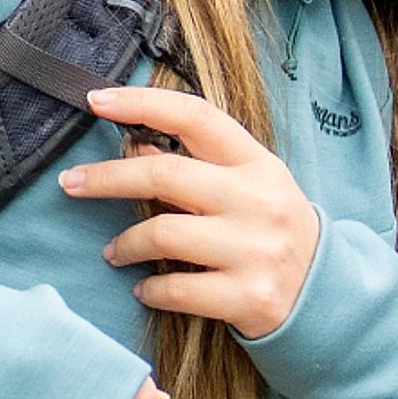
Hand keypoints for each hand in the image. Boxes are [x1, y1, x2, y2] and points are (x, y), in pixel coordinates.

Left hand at [62, 81, 321, 340]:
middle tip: (71, 184)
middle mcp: (258, 201)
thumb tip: (131, 145)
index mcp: (257, 163)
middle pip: (165, 174)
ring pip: (163, 234)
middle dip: (106, 178)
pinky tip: (144, 289)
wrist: (326, 295)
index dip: (142, 103)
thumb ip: (197, 166)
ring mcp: (255, 250)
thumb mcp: (248, 187)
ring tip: (114, 252)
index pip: (195, 117)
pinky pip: (176, 290)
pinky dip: (149, 289)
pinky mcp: (249, 297)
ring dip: (125, 243)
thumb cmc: (271, 230)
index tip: (96, 101)